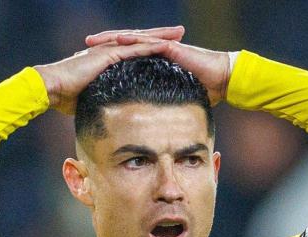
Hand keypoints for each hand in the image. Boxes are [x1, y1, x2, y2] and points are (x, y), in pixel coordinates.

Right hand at [34, 26, 184, 113]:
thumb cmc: (64, 96)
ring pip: (139, 40)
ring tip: (178, 33)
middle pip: (140, 40)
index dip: (150, 46)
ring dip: (160, 36)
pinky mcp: (106, 55)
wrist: (51, 88)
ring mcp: (107, 51)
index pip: (133, 49)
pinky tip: (164, 45)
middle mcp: (108, 50)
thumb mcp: (89, 97)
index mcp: (106, 59)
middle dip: (161, 35)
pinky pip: (132, 49)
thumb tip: (108, 114)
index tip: (168, 46)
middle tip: (180, 32)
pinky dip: (149, 46)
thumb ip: (101, 99)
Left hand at [84, 29, 232, 104]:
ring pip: (133, 39)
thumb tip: (152, 126)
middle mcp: (156, 51)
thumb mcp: (175, 100)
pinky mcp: (171, 48)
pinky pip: (149, 42)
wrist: (223, 80)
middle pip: (125, 45)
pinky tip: (118, 41)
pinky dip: (133, 40)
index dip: (107, 58)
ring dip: (112, 39)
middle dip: (103, 45)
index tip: (88, 62)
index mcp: (154, 61)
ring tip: (94, 41)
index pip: (126, 57)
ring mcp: (164, 47)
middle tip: (83, 46)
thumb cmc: (204, 90)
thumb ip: (162, 107)